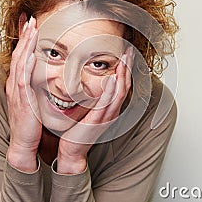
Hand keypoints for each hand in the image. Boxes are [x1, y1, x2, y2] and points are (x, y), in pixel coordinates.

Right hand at [6, 14, 40, 172]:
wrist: (23, 143)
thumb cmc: (31, 124)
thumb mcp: (34, 100)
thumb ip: (38, 87)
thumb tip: (47, 75)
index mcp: (19, 84)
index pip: (21, 56)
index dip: (25, 39)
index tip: (29, 23)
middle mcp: (16, 84)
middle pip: (19, 54)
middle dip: (24, 35)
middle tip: (29, 17)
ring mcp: (17, 91)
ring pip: (20, 62)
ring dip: (25, 44)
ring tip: (31, 28)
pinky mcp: (22, 100)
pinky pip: (23, 79)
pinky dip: (26, 65)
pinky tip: (30, 53)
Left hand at [57, 46, 133, 173]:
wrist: (73, 150)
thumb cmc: (78, 131)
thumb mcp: (88, 110)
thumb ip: (93, 98)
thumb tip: (92, 83)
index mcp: (110, 108)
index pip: (122, 85)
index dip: (125, 69)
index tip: (126, 54)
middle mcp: (112, 112)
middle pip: (125, 86)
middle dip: (127, 68)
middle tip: (129, 51)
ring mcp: (106, 116)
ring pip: (119, 93)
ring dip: (123, 75)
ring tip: (124, 60)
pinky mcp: (97, 120)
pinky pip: (106, 103)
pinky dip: (111, 91)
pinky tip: (113, 79)